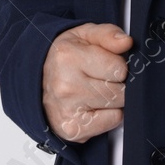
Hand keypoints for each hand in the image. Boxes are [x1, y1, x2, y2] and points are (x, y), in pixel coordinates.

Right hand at [41, 23, 132, 141]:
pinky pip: (112, 122)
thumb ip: (108, 35)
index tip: (105, 63)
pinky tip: (92, 106)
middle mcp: (66, 85)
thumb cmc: (64, 58)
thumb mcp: (84, 35)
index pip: (119, 68)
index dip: (117, 65)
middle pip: (121, 90)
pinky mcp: (73, 129)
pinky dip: (107, 116)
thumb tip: (126, 42)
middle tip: (99, 78)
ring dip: (112, 100)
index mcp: (68, 57)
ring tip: (94, 91)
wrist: (37, 82)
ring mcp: (68, 110)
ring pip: (118, 107)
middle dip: (116, 83)